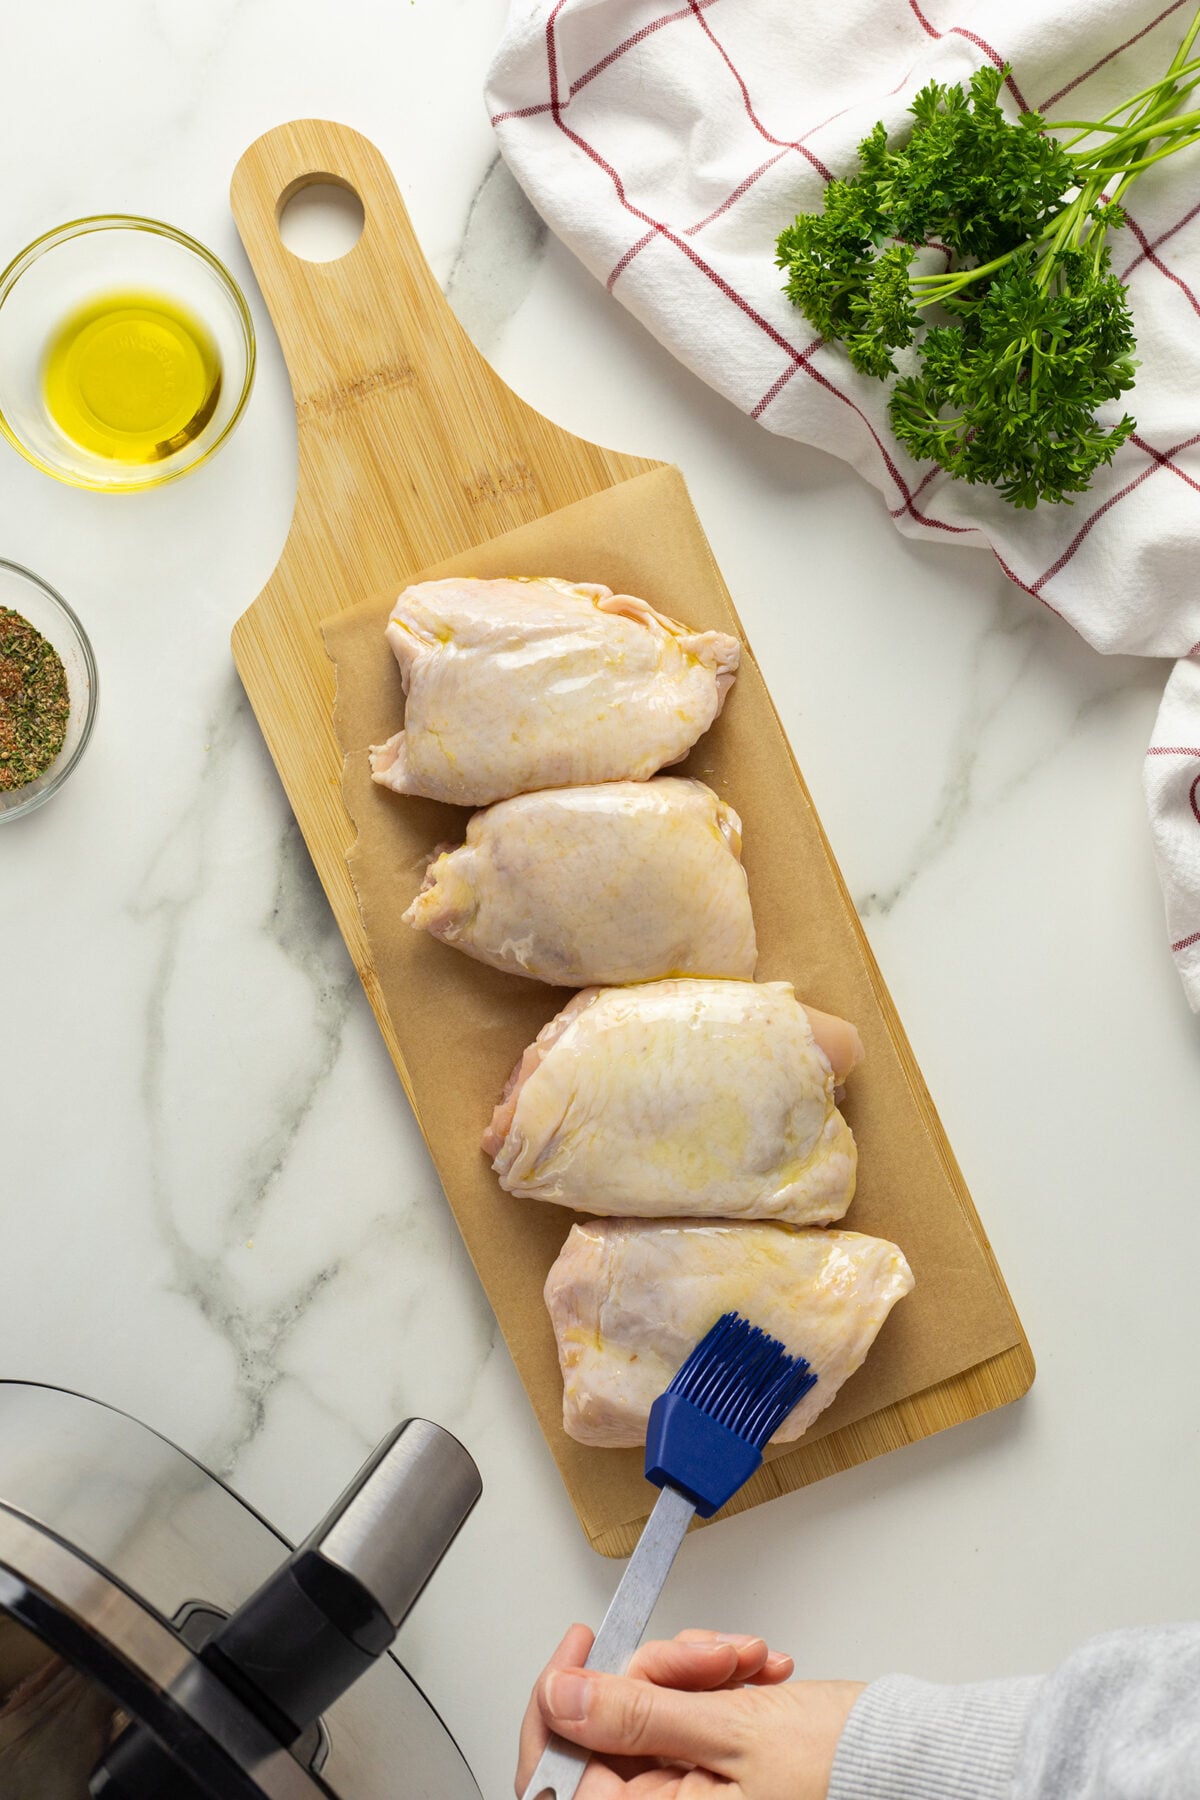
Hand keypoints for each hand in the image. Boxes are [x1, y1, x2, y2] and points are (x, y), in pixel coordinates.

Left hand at [516, 1623, 863, 1798]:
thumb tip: (562, 1697)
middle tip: (708, 1656)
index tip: (582, 1645)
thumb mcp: (730, 1730)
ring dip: (695, 1669)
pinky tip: (754, 1673)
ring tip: (747, 1662)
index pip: (559, 1771)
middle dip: (657, 1673)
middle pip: (610, 1727)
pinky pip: (685, 1710)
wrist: (905, 1759)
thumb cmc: (839, 1769)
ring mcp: (688, 1791)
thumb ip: (637, 1715)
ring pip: (650, 1707)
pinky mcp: (710, 1765)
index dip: (561, 1700)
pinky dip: (716, 1680)